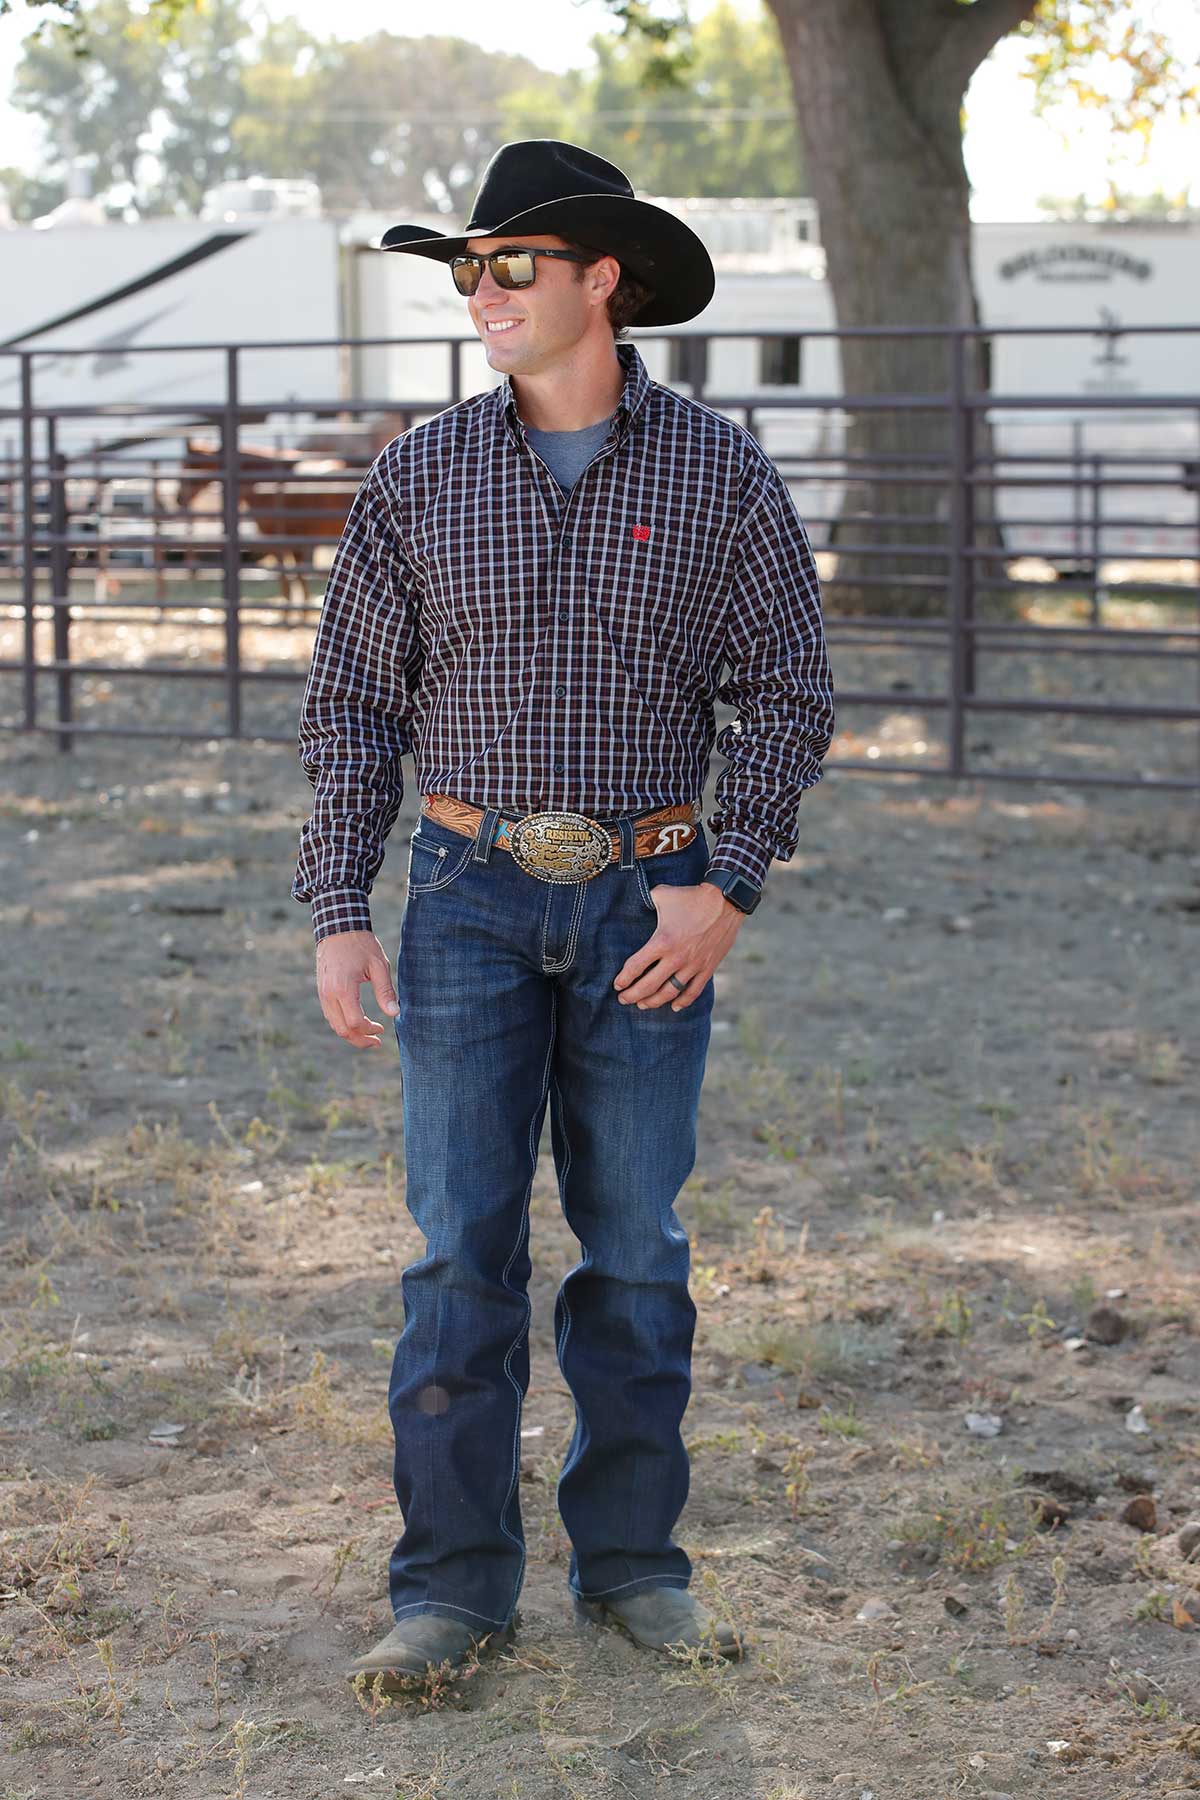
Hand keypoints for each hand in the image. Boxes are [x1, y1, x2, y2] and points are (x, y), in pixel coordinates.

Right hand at [315, 929, 399, 1047]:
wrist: (338, 927)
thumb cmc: (361, 945)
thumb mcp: (378, 966)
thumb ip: (385, 991)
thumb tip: (394, 1014)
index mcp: (343, 989)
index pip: (355, 1022)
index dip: (369, 1031)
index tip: (382, 1030)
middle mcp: (328, 994)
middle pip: (342, 1029)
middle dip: (359, 1040)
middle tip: (376, 1041)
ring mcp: (322, 993)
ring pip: (334, 1024)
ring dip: (351, 1034)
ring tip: (368, 1034)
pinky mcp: (321, 991)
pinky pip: (330, 1015)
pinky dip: (343, 1024)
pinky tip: (357, 1022)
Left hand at [613, 882, 743, 1011]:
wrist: (725, 901)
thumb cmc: (690, 897)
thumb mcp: (662, 895)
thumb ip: (646, 902)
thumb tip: (637, 903)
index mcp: (662, 941)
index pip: (636, 967)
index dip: (623, 979)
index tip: (617, 985)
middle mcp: (676, 958)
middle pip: (649, 985)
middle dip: (632, 995)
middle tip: (623, 1000)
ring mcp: (693, 965)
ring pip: (669, 992)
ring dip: (653, 1002)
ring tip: (642, 1005)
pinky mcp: (708, 968)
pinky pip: (694, 991)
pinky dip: (683, 1001)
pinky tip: (674, 1006)